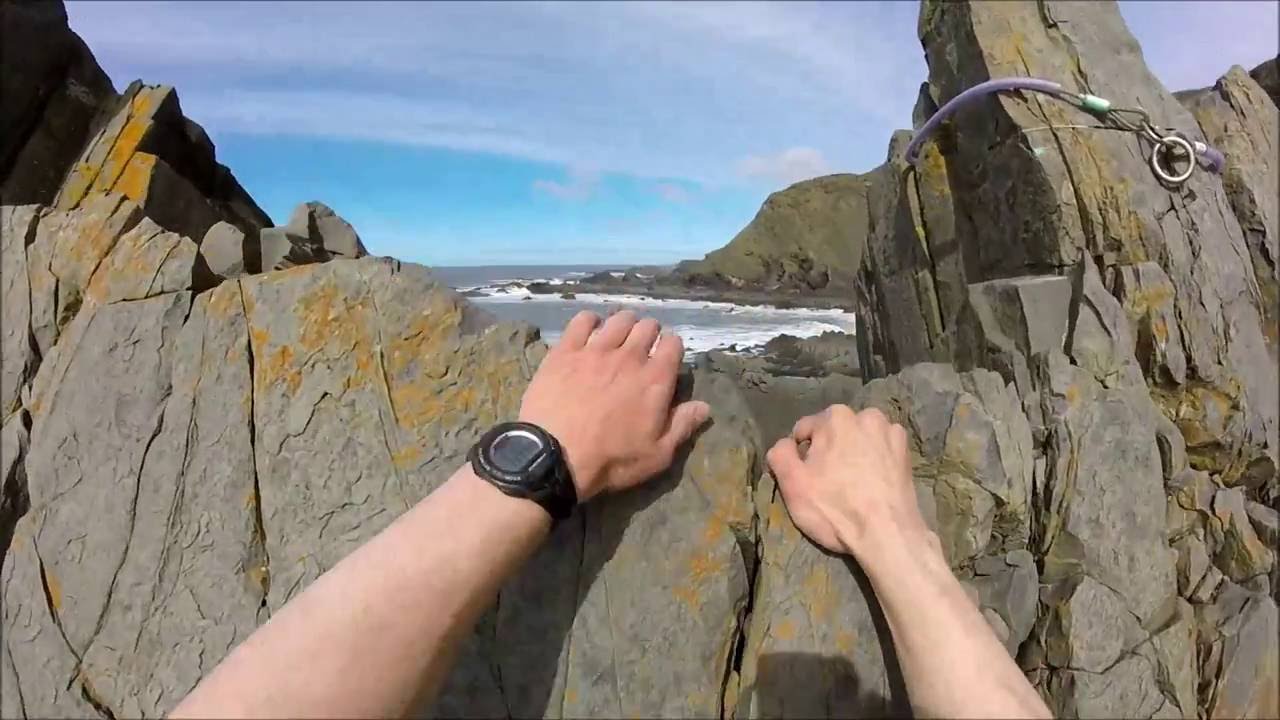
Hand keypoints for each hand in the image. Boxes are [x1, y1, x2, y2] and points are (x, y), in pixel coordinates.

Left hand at [520, 310, 710, 501]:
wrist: (555, 455)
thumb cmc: (611, 460)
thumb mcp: (657, 454)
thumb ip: (682, 426)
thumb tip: (705, 406)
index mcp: (655, 379)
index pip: (673, 344)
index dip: (671, 348)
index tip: (665, 359)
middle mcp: (629, 356)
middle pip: (648, 327)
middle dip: (650, 334)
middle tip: (642, 349)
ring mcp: (596, 350)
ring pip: (619, 319)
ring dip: (624, 324)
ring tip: (619, 338)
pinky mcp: (566, 351)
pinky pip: (582, 321)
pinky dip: (590, 321)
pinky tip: (589, 332)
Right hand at [765, 405, 935, 561]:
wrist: (887, 533)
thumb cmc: (835, 508)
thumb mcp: (793, 484)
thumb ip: (780, 454)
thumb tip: (785, 444)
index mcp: (835, 417)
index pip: (805, 431)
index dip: (801, 456)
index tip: (808, 479)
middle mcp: (865, 416)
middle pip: (834, 433)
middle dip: (829, 452)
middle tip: (831, 484)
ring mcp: (890, 431)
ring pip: (859, 440)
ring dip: (854, 454)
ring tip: (855, 484)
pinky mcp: (906, 451)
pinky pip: (881, 449)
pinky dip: (876, 460)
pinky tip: (874, 482)